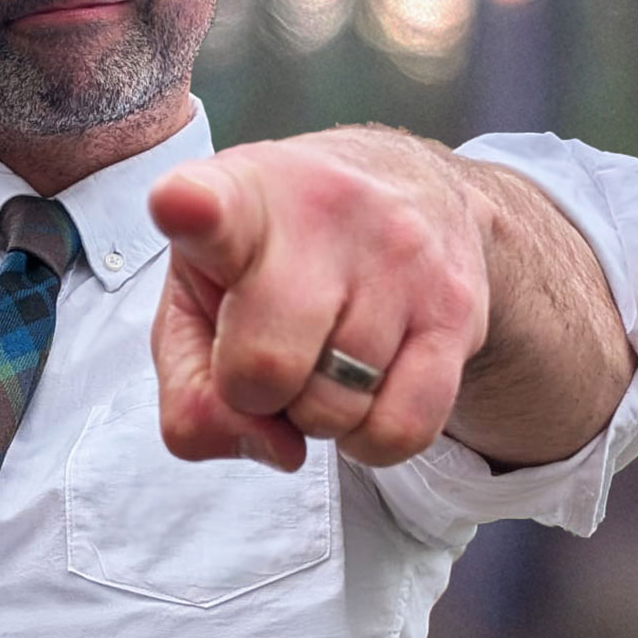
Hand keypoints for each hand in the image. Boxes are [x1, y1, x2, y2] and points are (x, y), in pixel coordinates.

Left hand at [148, 127, 491, 469]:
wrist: (408, 190)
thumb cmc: (270, 260)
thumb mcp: (194, 305)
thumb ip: (192, 397)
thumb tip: (277, 447)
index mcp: (237, 197)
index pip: (210, 206)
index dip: (191, 211)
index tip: (182, 205)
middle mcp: (323, 212)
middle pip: (263, 368)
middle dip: (253, 393)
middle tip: (267, 351)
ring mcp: (400, 258)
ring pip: (333, 410)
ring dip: (315, 413)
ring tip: (323, 352)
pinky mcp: (456, 310)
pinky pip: (401, 430)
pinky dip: (371, 438)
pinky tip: (366, 388)